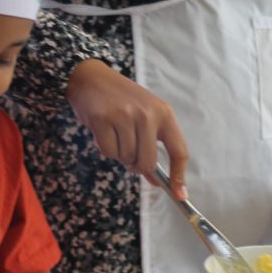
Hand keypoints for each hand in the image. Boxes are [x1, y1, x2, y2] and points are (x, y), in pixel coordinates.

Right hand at [68, 60, 188, 193]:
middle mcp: (147, 115)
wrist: (91, 77)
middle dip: (136, 166)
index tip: (179, 195)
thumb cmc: (121, 99)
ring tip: (114, 133)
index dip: (179, 176)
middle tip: (128, 156)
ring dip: (119, 154)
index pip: (179, 151)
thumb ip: (152, 143)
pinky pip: (108, 151)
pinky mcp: (103, 120)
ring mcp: (125, 116)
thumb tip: (156, 180)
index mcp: (164, 113)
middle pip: (147, 162)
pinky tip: (103, 131)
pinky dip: (105, 148)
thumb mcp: (145, 114)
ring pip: (126, 158)